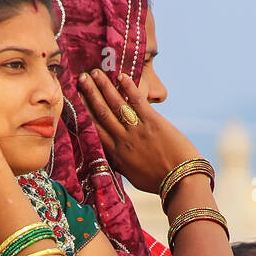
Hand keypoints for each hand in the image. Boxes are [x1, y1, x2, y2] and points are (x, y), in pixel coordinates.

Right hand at [77, 68, 200, 193]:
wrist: (181, 182)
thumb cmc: (158, 182)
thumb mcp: (132, 176)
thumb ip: (120, 163)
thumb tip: (111, 155)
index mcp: (116, 154)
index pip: (94, 130)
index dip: (82, 112)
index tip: (74, 99)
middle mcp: (122, 140)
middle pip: (100, 113)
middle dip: (89, 94)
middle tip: (80, 78)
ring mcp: (137, 130)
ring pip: (115, 104)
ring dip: (103, 87)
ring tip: (94, 72)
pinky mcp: (154, 122)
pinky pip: (137, 101)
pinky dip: (128, 87)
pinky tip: (120, 76)